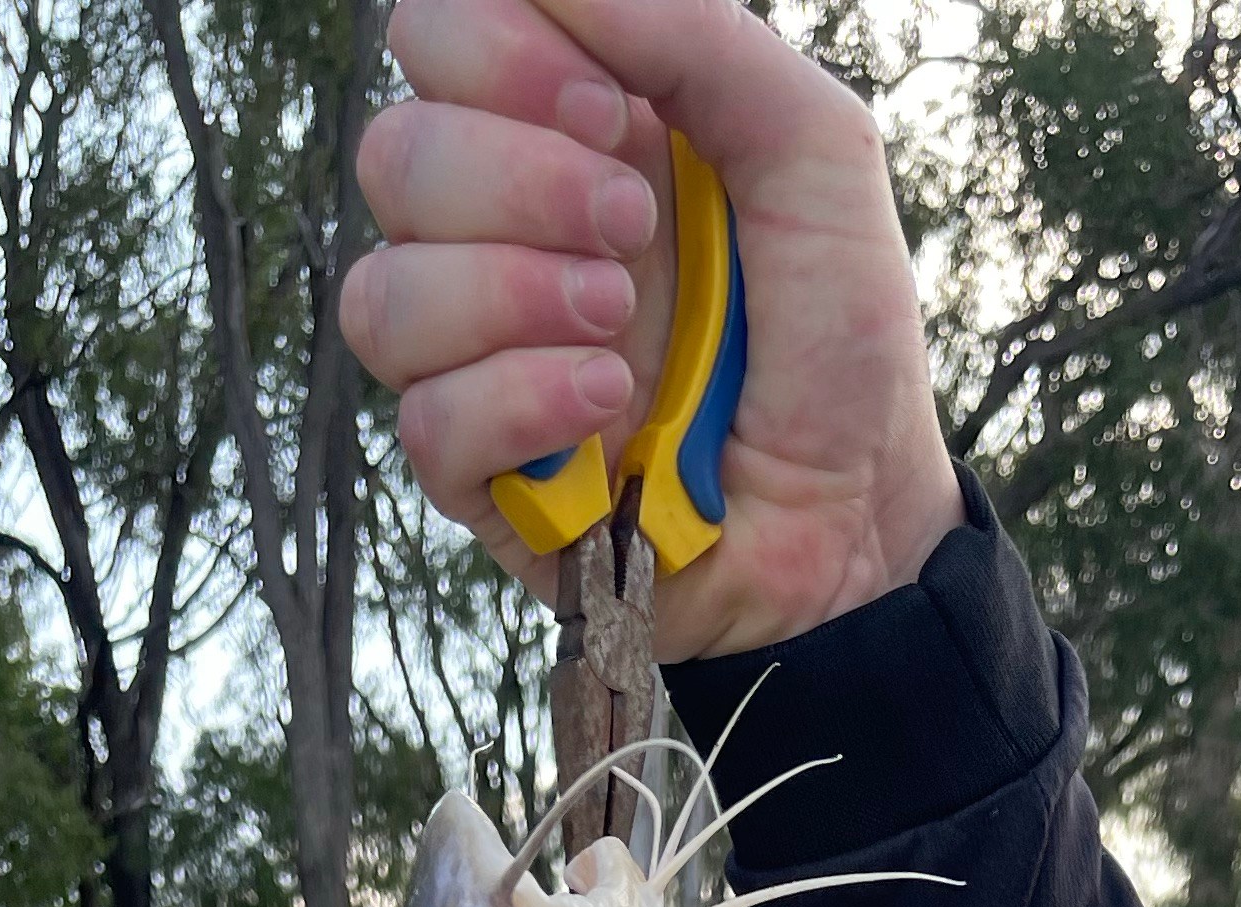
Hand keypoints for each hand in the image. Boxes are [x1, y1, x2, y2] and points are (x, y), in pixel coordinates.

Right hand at [342, 0, 964, 656]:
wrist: (857, 522)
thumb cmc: (837, 338)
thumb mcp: (814, 152)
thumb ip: (700, 36)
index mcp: (568, 134)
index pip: (437, 36)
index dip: (496, 48)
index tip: (613, 108)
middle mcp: (504, 233)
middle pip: (392, 152)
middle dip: (515, 175)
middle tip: (633, 223)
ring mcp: (481, 357)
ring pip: (383, 288)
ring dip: (511, 291)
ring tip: (622, 329)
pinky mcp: (479, 474)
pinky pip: (424, 417)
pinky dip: (526, 400)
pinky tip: (612, 413)